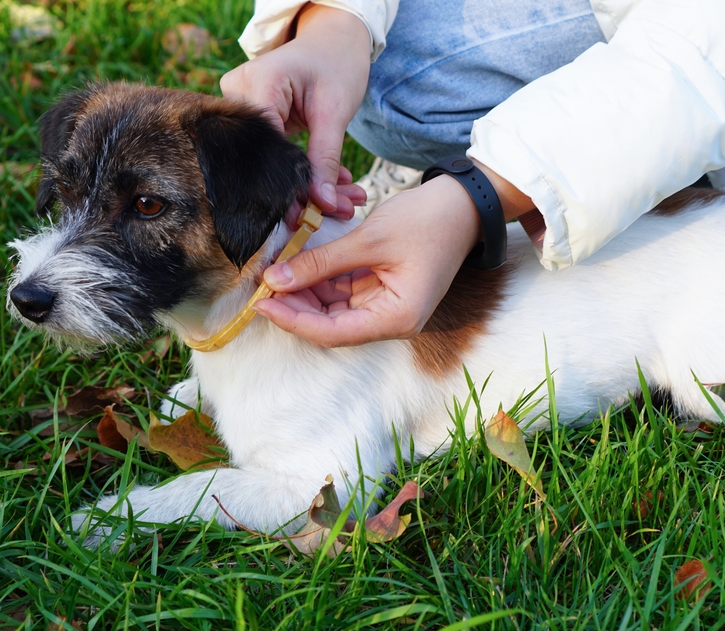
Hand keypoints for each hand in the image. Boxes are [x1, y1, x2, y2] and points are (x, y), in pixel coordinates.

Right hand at [220, 5, 370, 218]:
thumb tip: (323, 204)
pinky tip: (329, 187)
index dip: (287, 184)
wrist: (333, 41)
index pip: (266, 147)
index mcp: (259, 82)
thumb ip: (326, 159)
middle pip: (265, 157)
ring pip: (270, 160)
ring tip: (342, 202)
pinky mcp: (252, 117)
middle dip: (303, 189)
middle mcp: (239, 92)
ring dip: (306, 184)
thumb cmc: (336, 64)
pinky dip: (301, 170)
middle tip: (338, 211)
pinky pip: (273, 152)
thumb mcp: (335, 112)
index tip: (312, 214)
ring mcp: (241, 104)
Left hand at [252, 175, 482, 346]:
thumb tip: (274, 280)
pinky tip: (295, 267)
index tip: (261, 304)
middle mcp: (392, 320)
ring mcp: (386, 306)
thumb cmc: (427, 221)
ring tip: (274, 274)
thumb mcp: (368, 240)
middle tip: (261, 285)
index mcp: (397, 318)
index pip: (333, 333)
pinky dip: (318, 281)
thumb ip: (320, 263)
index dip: (294, 321)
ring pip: (332, 311)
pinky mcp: (380, 290)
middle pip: (330, 326)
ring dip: (304, 294)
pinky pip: (341, 293)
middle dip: (294, 307)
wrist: (463, 204)